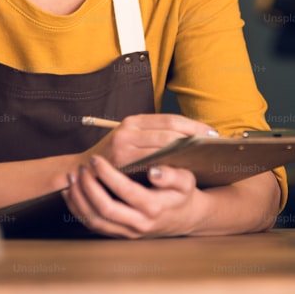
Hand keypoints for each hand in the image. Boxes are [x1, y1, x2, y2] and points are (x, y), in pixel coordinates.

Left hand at [62, 155, 204, 238]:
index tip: (96, 159)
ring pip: (94, 220)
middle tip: (81, 169)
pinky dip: (78, 209)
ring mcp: (127, 232)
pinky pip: (92, 225)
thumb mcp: (186, 181)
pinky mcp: (118, 234)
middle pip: (104, 209)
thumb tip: (154, 171)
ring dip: (78, 199)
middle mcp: (138, 223)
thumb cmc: (182, 194)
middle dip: (88, 187)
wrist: (183, 218)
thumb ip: (172, 175)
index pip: (124, 191)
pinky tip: (71, 193)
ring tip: (72, 178)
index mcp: (153, 208)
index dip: (107, 174)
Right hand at [79, 113, 217, 168]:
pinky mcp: (122, 164)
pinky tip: (184, 169)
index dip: (193, 126)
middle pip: (170, 132)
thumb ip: (153, 137)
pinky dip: (171, 165)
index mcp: (133, 121)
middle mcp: (128, 131)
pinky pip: (153, 164)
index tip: (211, 133)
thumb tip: (190, 137)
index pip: (170, 119)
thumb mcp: (130, 140)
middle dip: (194, 138)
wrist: (81, 173)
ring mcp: (124, 147)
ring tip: (204, 156)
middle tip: (212, 145)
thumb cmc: (113, 158)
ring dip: (186, 151)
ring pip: (164, 146)